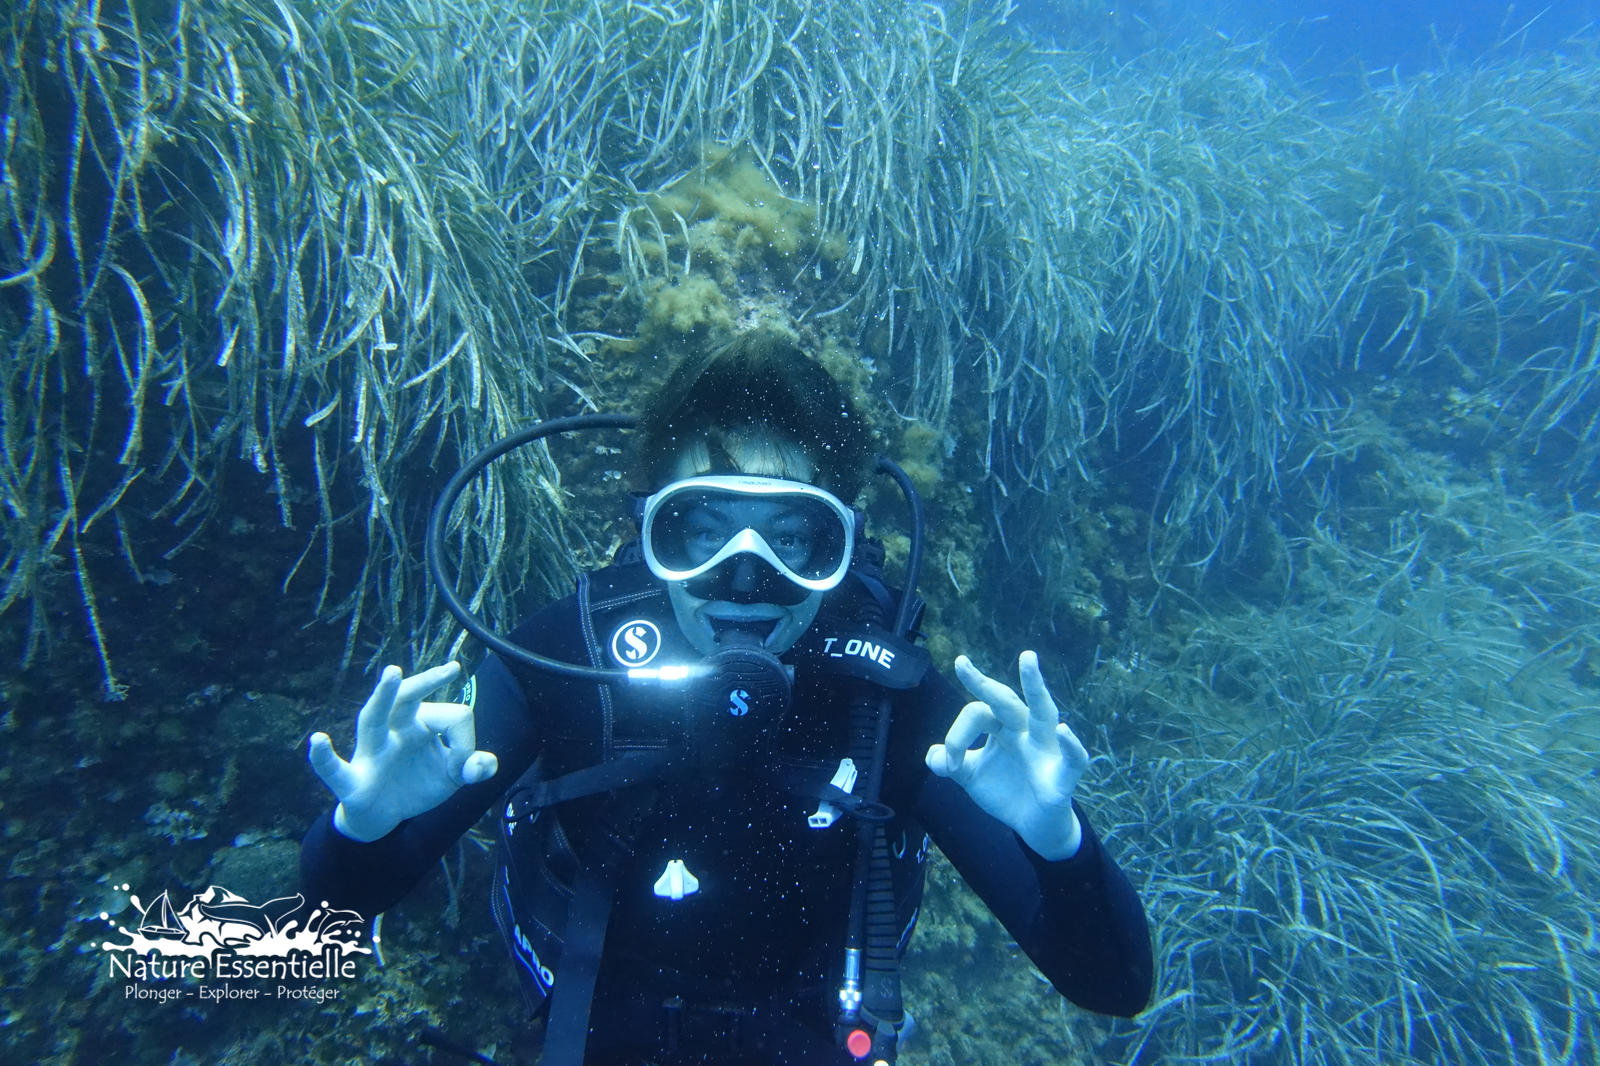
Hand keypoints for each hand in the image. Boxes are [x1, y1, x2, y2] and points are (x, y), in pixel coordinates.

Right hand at [308, 662, 498, 842]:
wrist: (383, 817)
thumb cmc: (416, 784)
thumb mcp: (452, 777)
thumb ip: (475, 767)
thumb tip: (483, 765)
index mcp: (420, 723)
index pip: (454, 717)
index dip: (467, 745)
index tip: (464, 766)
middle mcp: (394, 730)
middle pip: (409, 697)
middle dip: (428, 681)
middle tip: (452, 669)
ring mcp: (371, 752)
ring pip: (373, 718)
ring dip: (383, 696)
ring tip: (393, 673)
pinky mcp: (353, 781)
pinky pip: (334, 768)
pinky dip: (324, 757)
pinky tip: (318, 741)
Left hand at [926, 651, 1088, 859]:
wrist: (1033, 827)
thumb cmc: (1007, 791)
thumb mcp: (972, 776)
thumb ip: (951, 763)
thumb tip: (933, 756)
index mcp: (1003, 727)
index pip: (976, 713)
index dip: (956, 737)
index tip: (947, 764)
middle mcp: (1025, 731)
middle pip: (1005, 701)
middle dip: (983, 682)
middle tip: (960, 663)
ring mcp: (1046, 750)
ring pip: (1043, 713)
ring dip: (1036, 687)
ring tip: (1026, 659)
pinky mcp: (1062, 776)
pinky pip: (1073, 759)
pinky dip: (1071, 745)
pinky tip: (1062, 731)